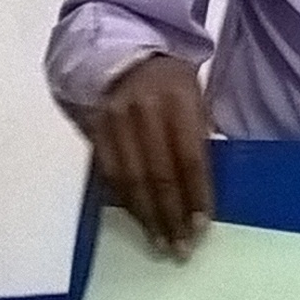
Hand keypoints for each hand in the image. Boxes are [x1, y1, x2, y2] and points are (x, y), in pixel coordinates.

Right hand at [81, 55, 214, 256]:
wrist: (123, 52)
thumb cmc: (170, 80)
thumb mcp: (195, 96)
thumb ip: (198, 134)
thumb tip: (203, 185)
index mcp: (177, 99)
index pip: (189, 158)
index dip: (196, 195)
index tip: (202, 227)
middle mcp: (143, 110)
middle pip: (159, 174)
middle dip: (171, 215)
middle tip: (180, 248)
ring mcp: (115, 120)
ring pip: (131, 179)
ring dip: (146, 216)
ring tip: (159, 242)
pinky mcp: (95, 129)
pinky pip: (110, 173)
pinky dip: (124, 200)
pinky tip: (137, 219)